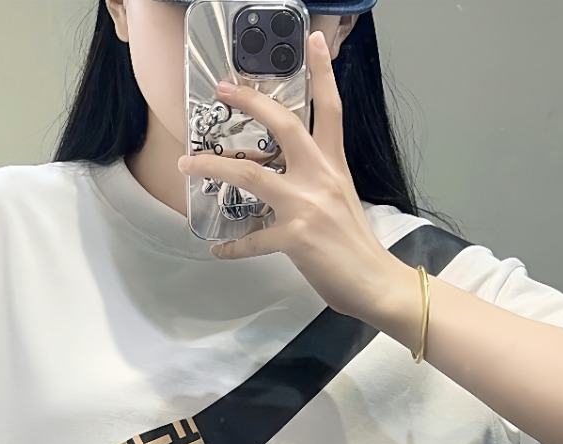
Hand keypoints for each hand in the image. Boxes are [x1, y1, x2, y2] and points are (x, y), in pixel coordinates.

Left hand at [177, 30, 408, 322]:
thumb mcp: (342, 200)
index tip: (314, 42)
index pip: (331, 110)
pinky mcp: (296, 238)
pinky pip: (253, 239)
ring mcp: (307, 206)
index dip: (323, 72)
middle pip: (285, 125)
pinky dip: (233, 246)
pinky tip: (219, 249)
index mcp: (334, 166)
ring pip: (252, 176)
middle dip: (251, 103)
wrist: (375, 282)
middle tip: (224, 89)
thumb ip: (316, 182)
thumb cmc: (356, 246)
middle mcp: (321, 178)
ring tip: (187, 164)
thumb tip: (286, 180)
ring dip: (214, 167)